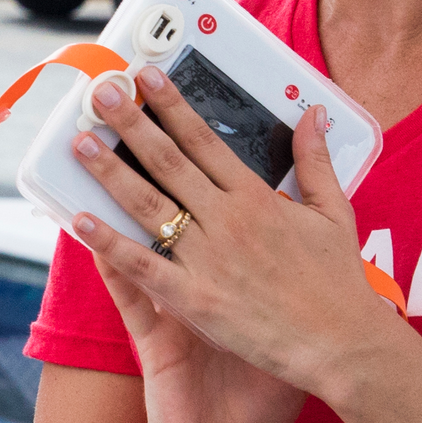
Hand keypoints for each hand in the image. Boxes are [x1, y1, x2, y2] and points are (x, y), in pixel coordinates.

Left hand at [67, 64, 402, 410]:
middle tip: (100, 94)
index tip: (146, 79)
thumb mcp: (335, 213)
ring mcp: (208, 259)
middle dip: (130, 124)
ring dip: (111, 172)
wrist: (341, 344)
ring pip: (148, 205)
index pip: (204, 141)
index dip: (172, 106)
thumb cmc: (337, 283)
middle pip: (168, 162)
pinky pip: (143, 266)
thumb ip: (315, 161)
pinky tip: (80, 221)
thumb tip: (313, 115)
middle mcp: (227, 220)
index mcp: (256, 198)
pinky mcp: (195, 299)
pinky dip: (110, 243)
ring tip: (81, 144)